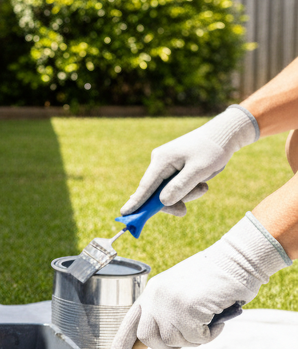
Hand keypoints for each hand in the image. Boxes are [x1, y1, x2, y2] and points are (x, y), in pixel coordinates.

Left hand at [108, 212, 289, 348]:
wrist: (236, 259)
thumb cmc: (215, 277)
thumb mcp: (181, 292)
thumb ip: (168, 311)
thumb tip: (162, 337)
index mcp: (152, 291)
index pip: (130, 320)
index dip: (122, 341)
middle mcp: (155, 296)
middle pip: (147, 337)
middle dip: (166, 346)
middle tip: (190, 336)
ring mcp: (169, 303)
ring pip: (173, 341)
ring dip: (194, 338)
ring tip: (208, 319)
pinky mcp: (186, 309)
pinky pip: (196, 338)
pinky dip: (210, 334)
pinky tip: (217, 317)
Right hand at [121, 106, 258, 216]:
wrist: (223, 135)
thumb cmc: (212, 150)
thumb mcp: (199, 170)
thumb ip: (180, 186)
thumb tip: (162, 202)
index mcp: (161, 160)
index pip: (145, 186)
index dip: (136, 202)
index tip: (124, 214)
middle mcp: (159, 161)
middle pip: (157, 191)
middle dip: (173, 200)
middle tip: (184, 211)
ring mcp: (166, 164)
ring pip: (169, 189)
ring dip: (185, 193)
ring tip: (204, 186)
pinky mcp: (174, 166)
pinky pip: (176, 184)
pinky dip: (187, 188)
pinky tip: (201, 181)